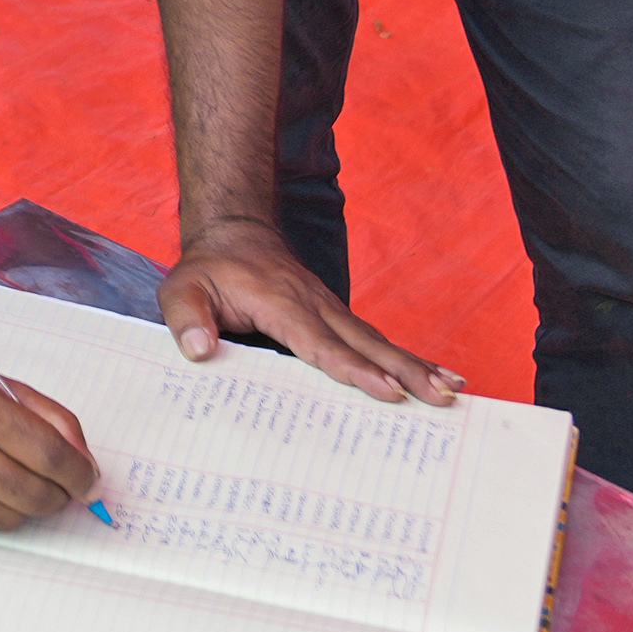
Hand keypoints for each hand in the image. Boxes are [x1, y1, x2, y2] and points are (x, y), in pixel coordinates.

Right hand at [0, 340, 96, 530]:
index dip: (81, 474)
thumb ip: (46, 415)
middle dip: (60, 495)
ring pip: (11, 518)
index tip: (89, 479)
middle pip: (35, 495)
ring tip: (21, 483)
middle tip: (62, 486)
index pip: (50, 455)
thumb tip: (84, 461)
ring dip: (27, 505)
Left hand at [160, 221, 462, 403]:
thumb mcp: (181, 290)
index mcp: (280, 303)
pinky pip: (373, 340)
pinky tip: (432, 376)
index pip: (320, 342)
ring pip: (377, 341)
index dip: (353, 369)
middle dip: (404, 371)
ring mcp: (330, 309)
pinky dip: (405, 359)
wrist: (233, 233)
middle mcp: (314, 305)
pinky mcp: (336, 316)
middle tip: (440, 397)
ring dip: (415, 366)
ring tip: (451, 391)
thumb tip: (201, 353)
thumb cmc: (207, 270)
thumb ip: (186, 319)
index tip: (386, 392)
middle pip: (365, 343)